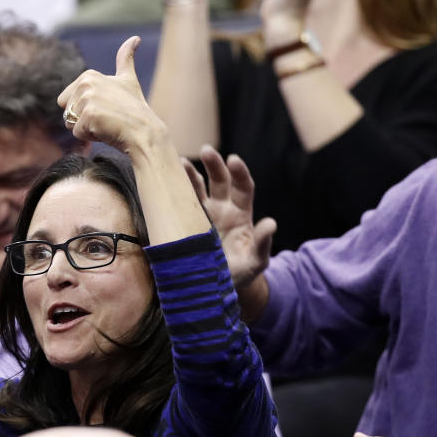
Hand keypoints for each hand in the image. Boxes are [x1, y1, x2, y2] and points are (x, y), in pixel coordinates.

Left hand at [57, 36, 166, 156]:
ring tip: (106, 124)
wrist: (144, 131)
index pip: (66, 101)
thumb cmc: (135, 108)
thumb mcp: (128, 79)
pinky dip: (90, 137)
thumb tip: (135, 38)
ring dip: (86, 129)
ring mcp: (87, 99)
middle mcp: (85, 83)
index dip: (83, 110)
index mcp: (88, 75)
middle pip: (66, 112)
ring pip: (71, 123)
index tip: (104, 108)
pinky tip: (106, 131)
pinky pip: (78, 133)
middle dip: (82, 120)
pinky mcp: (89, 115)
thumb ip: (125, 58)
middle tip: (105, 117)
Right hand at [184, 145, 275, 288]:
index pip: (243, 187)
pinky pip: (180, 204)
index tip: (233, 160)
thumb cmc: (240, 273)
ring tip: (180, 161)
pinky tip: (165, 181)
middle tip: (206, 150)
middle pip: (219, 181)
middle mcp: (222, 209)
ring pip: (197, 188)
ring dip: (190, 173)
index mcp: (241, 214)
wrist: (216, 286)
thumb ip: (262, 243)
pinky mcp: (186, 223)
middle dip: (214, 164)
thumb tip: (270, 223)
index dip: (239, 173)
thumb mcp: (255, 261)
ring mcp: (203, 215)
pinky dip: (174, 191)